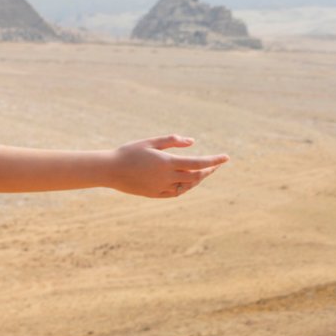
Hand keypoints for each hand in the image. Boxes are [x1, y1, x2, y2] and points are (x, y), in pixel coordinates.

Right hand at [109, 134, 228, 198]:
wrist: (109, 170)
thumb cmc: (128, 152)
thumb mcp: (150, 142)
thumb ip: (172, 140)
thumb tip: (192, 142)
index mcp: (167, 162)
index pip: (198, 163)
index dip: (214, 161)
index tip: (226, 157)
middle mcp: (167, 177)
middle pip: (196, 176)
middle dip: (209, 170)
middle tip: (216, 165)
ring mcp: (161, 187)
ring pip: (188, 186)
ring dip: (198, 179)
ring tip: (204, 173)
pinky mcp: (155, 194)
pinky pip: (176, 192)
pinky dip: (186, 187)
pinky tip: (189, 182)